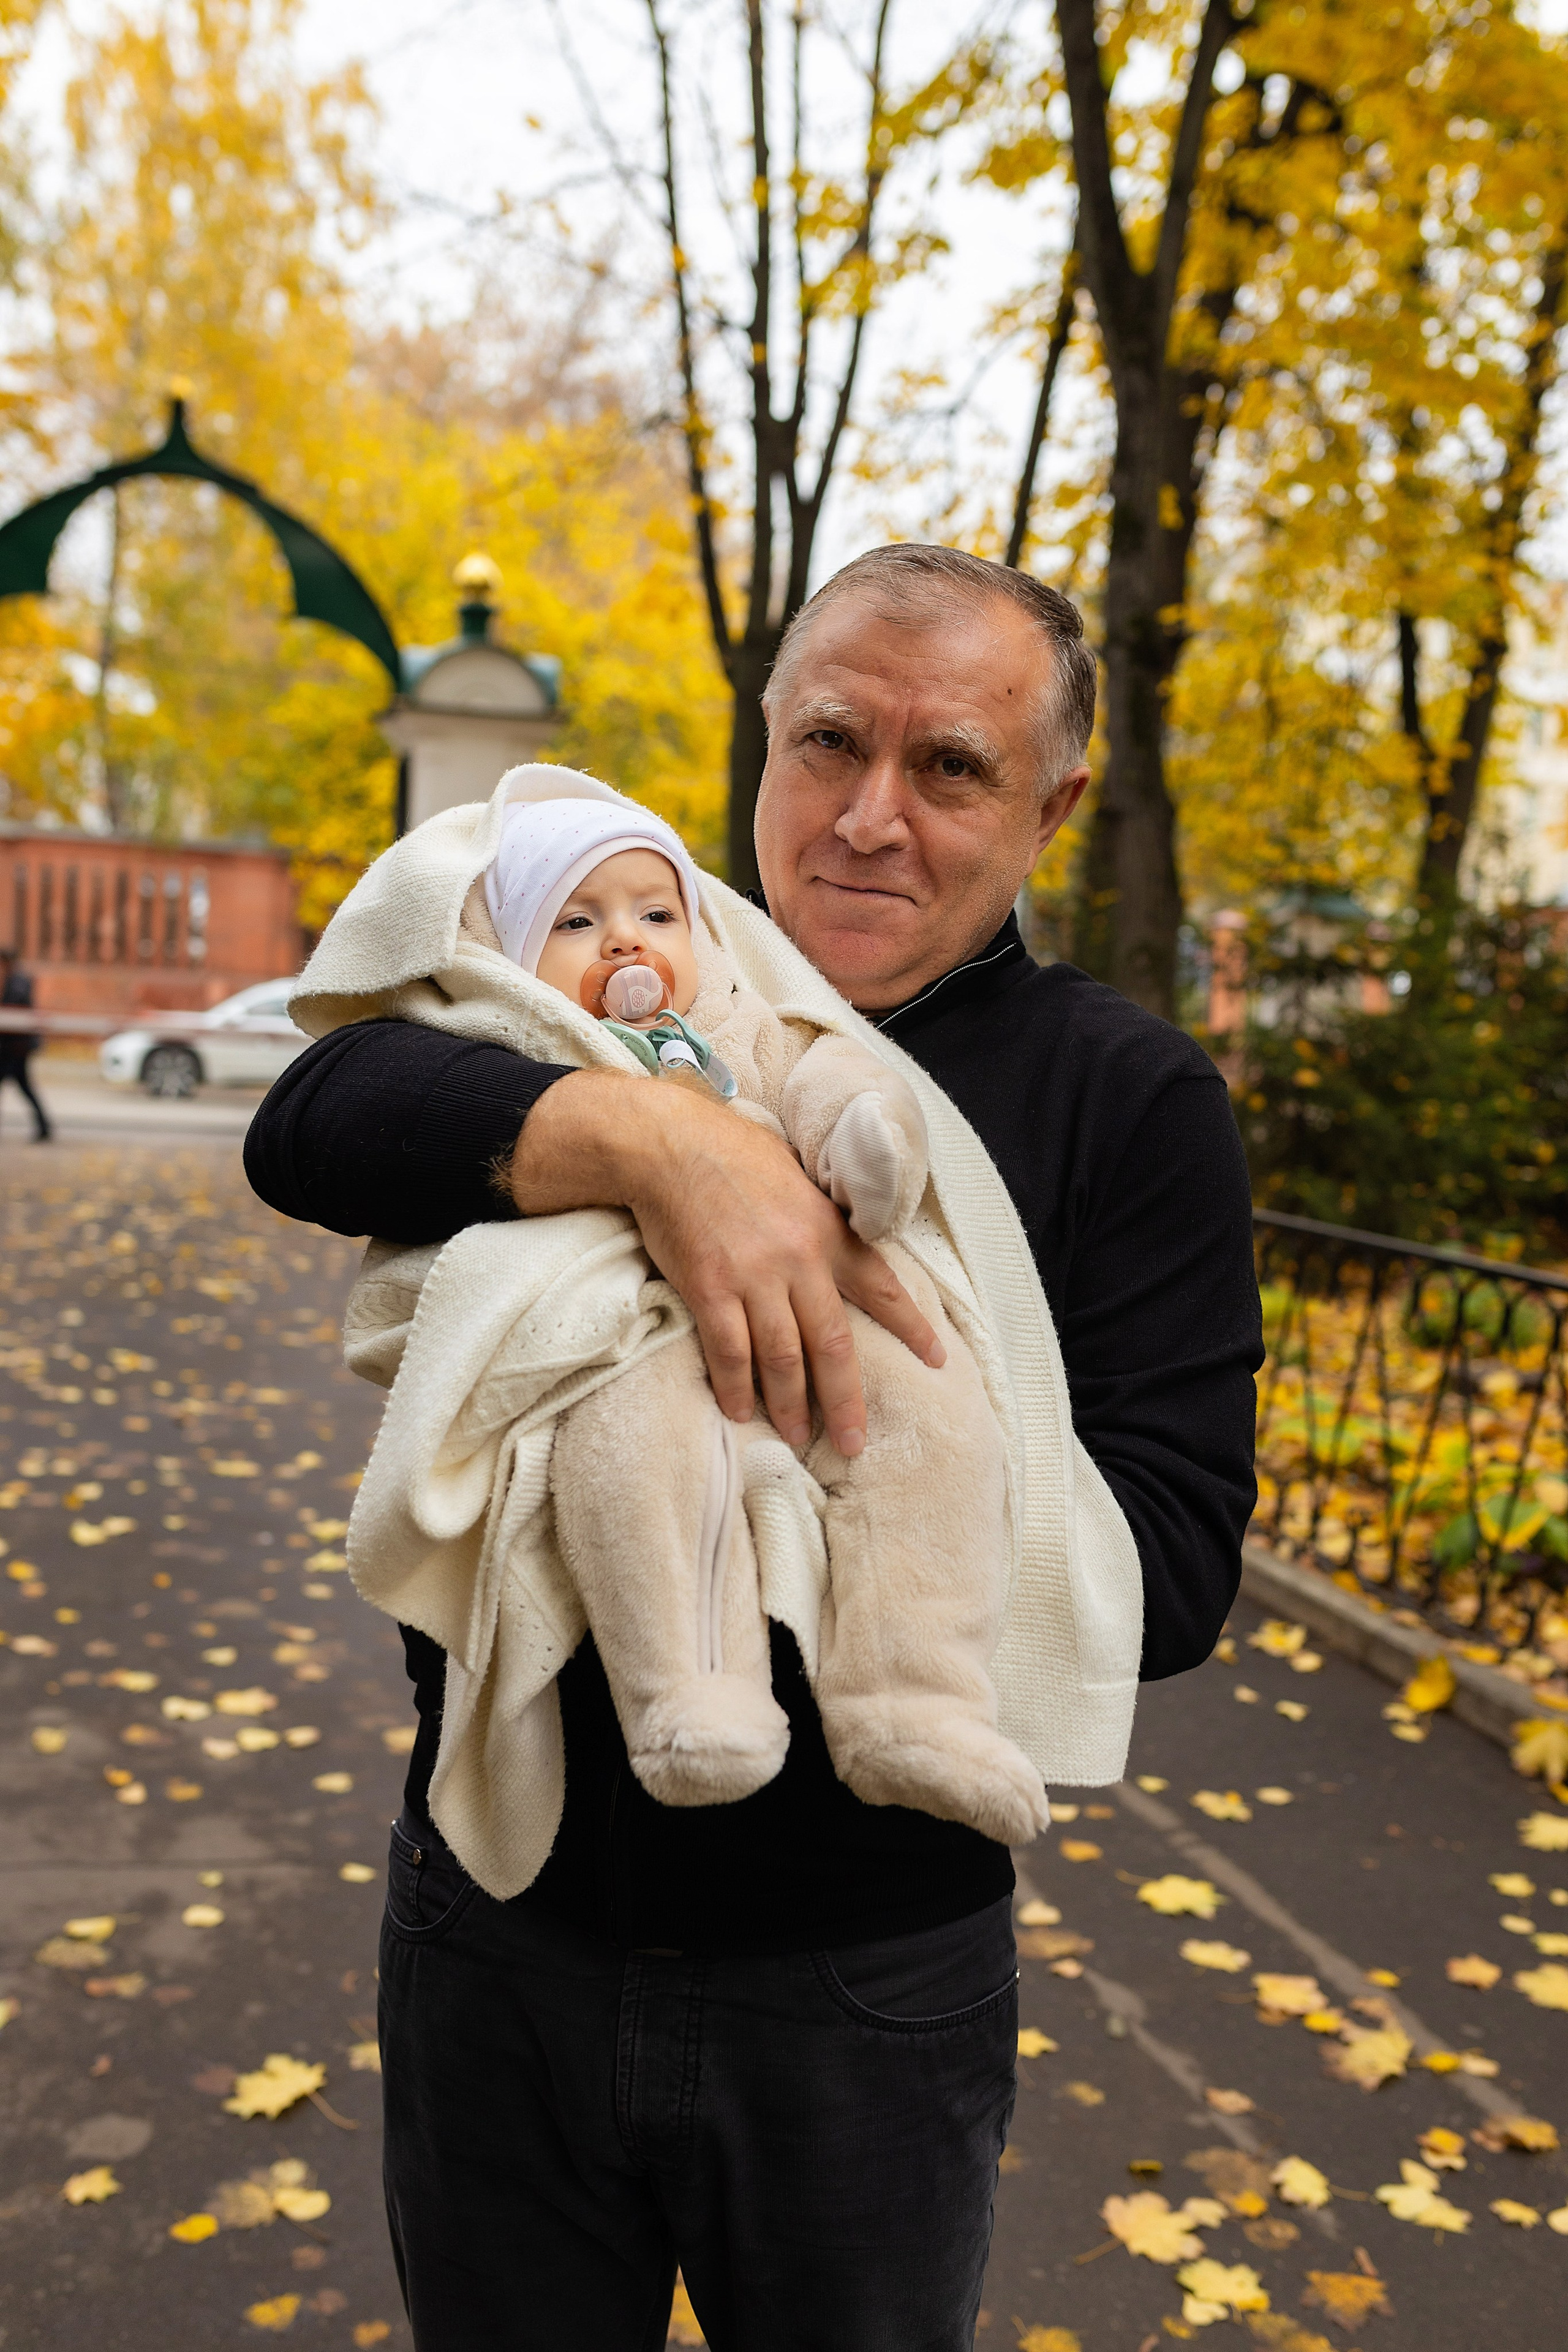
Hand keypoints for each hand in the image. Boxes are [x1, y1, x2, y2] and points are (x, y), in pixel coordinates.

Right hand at [508, 1070, 943, 1454]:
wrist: (670, 1144)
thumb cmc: (733, 1153)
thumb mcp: (799, 1179)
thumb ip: (823, 1220)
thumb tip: (839, 1246)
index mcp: (828, 1231)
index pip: (883, 1288)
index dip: (912, 1328)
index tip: (936, 1360)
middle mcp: (799, 1260)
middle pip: (833, 1344)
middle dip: (845, 1400)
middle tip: (851, 1442)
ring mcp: (753, 1277)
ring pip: (783, 1358)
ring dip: (790, 1405)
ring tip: (795, 1436)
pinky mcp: (710, 1289)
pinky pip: (729, 1352)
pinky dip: (736, 1386)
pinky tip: (739, 1411)